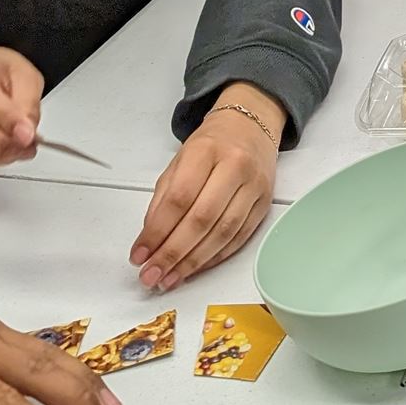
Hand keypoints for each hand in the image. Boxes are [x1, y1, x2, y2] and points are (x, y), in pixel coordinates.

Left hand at [130, 84, 283, 291]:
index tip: (139, 255)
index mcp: (206, 150)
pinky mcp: (266, 202)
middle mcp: (235, 166)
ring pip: (223, 233)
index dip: (157, 231)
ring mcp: (254, 185)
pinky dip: (215, 258)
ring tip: (170, 278)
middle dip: (172, 254)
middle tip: (151, 276)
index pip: (179, 198)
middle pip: (202, 220)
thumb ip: (162, 199)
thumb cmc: (211, 144)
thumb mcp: (179, 161)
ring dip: (193, 262)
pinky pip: (239, 238)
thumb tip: (150, 241)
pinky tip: (196, 268)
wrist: (251, 126)